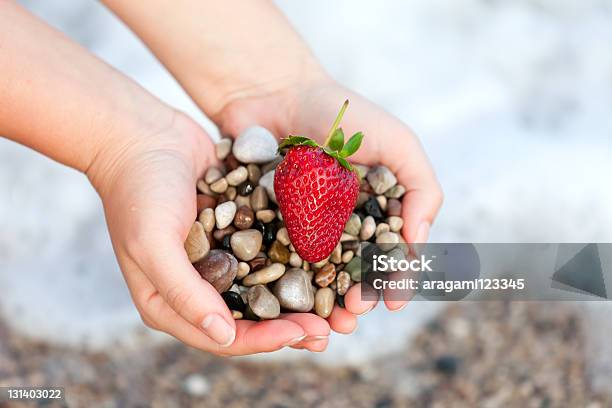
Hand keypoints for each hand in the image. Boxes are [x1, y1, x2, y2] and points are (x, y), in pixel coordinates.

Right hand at [87, 111, 331, 353]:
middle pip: (251, 319)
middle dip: (291, 326)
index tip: (306, 332)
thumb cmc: (139, 192)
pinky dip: (296, 260)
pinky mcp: (237, 232)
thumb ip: (185, 293)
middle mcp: (198, 287)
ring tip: (337, 306)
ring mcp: (220, 258)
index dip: (267, 339)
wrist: (146, 134)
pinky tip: (327, 261)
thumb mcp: (153, 245)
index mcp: (171, 303)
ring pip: (266, 289)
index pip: (225, 337)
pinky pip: (269, 252)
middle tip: (332, 328)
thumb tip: (223, 337)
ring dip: (299, 300)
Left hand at [217, 76, 443, 318]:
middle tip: (353, 317)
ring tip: (325, 324)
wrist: (276, 94)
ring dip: (324, 305)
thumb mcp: (398, 141)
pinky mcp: (268, 228)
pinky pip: (277, 263)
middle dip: (357, 299)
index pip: (389, 256)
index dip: (394, 280)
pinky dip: (283, 286)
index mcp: (375, 211)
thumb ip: (422, 188)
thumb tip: (419, 243)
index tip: (393, 301)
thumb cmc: (343, 115)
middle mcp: (341, 226)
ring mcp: (304, 229)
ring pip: (317, 278)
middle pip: (353, 274)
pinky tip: (286, 304)